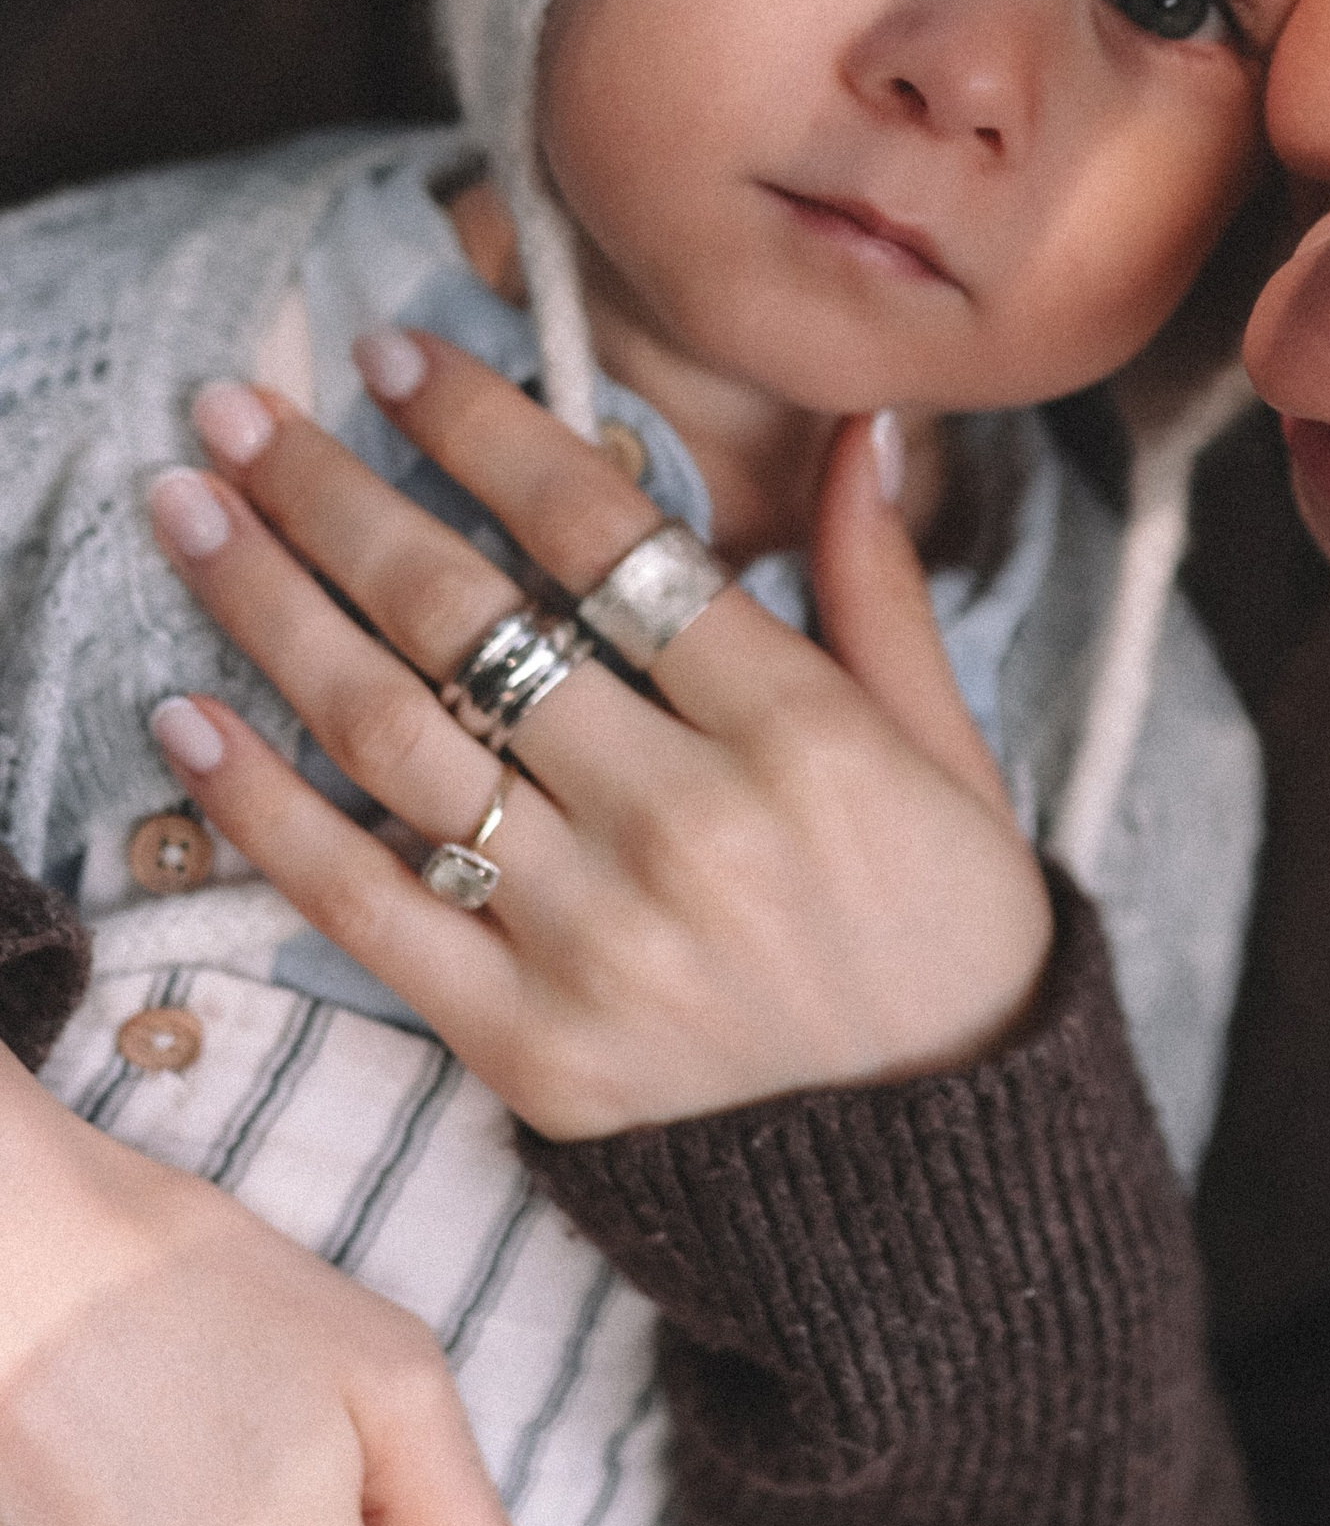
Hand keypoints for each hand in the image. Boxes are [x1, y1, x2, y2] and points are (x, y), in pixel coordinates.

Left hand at [142, 335, 1054, 1140]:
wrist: (938, 1169)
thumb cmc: (944, 928)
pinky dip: (262, 807)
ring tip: (188, 513)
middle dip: (333, 494)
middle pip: (471, 618)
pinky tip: (189, 716)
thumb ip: (879, 586)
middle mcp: (688, 826)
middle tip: (236, 411)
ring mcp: (597, 940)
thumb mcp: (947, 748)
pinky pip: (364, 903)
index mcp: (799, 731)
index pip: (608, 538)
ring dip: (267, 610)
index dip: (489, 430)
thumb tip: (865, 426)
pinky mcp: (529, 1044)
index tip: (396, 356)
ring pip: (393, 740)